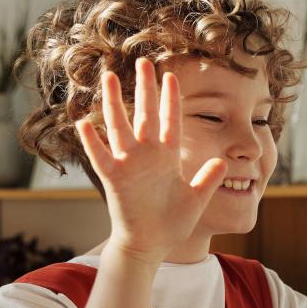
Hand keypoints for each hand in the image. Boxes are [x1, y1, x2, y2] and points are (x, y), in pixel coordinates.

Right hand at [75, 58, 227, 263]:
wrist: (151, 245)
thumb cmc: (172, 222)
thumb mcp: (196, 198)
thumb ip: (207, 179)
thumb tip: (222, 162)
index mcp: (167, 157)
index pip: (170, 120)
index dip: (170, 99)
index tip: (171, 76)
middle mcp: (147, 155)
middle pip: (145, 114)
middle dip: (145, 88)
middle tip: (143, 62)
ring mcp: (129, 165)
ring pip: (120, 127)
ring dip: (115, 103)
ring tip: (110, 78)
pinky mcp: (114, 180)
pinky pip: (101, 157)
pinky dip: (93, 142)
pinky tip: (84, 123)